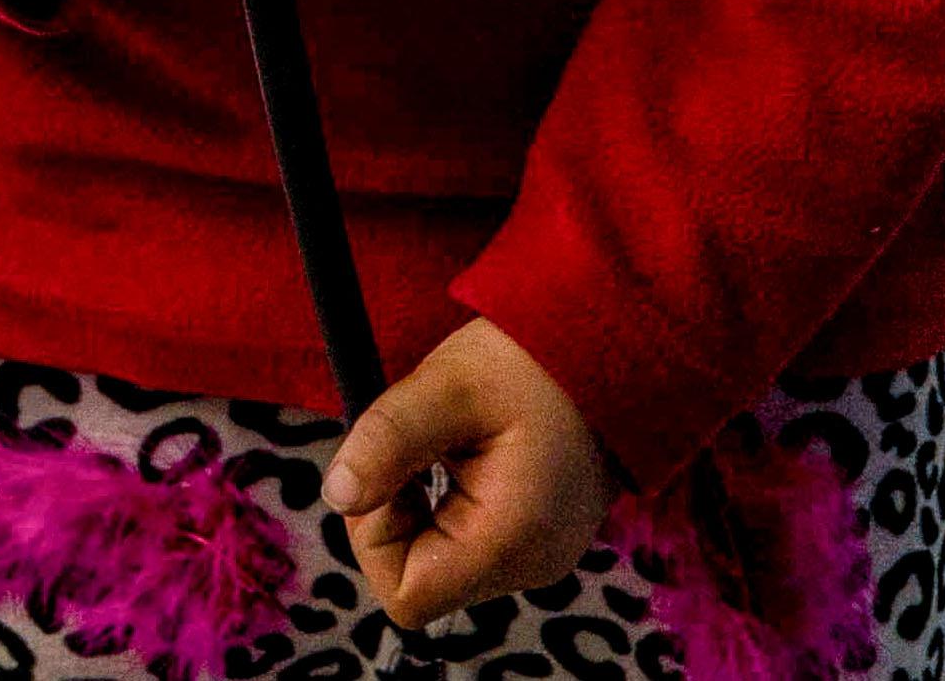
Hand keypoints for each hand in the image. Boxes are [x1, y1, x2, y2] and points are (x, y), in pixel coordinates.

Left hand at [324, 318, 612, 626]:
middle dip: (393, 516)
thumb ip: (386, 442)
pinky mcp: (533, 541)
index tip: (391, 472)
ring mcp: (535, 559)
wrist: (607, 349)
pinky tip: (462, 457)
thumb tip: (337, 496)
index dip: (374, 538)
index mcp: (509, 542)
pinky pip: (463, 543)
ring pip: (436, 561)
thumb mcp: (445, 388)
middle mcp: (528, 568)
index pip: (407, 595)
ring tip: (445, 447)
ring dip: (417, 507)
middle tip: (416, 449)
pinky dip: (442, 505)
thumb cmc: (529, 365)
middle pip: (417, 580)